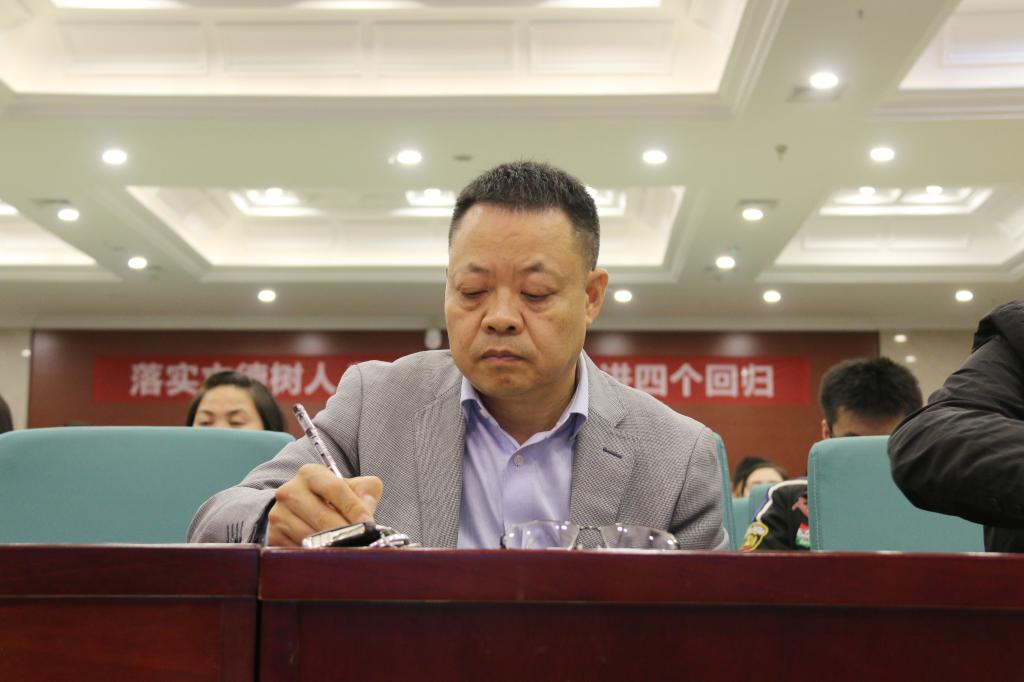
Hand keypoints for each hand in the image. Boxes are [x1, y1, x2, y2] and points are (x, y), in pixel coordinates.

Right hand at [266, 464, 382, 546]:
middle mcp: (290, 491)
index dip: (354, 508)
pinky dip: (317, 555)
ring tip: (349, 550)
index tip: (368, 523)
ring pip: (311, 536)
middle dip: (346, 531)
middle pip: (322, 516)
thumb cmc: (332, 499)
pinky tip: (329, 555)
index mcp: (310, 474)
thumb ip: (366, 491)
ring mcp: (279, 514)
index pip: (335, 488)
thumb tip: (366, 509)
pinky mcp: (274, 536)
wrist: (299, 510)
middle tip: (362, 542)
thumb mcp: (350, 487)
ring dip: (332, 546)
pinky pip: (299, 550)